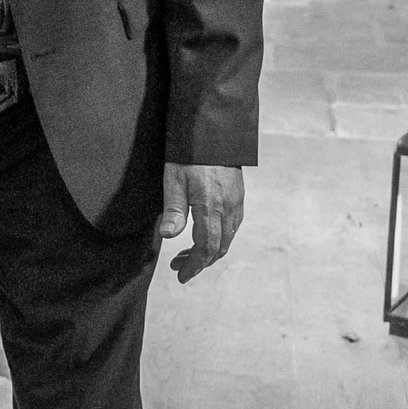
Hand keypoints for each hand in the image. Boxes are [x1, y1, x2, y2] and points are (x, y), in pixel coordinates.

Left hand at [158, 162, 244, 282]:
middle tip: (178, 265)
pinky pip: (233, 226)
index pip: (206, 247)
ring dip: (209, 251)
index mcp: (210, 207)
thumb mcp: (174, 181)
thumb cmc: (189, 155)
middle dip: (199, 261)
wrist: (213, 133)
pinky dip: (219, 238)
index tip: (182, 275)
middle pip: (218, 247)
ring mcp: (236, 202)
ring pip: (227, 238)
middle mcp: (228, 208)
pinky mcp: (239, 196)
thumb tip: (168, 236)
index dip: (194, 265)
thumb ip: (174, 211)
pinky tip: (205, 234)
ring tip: (187, 253)